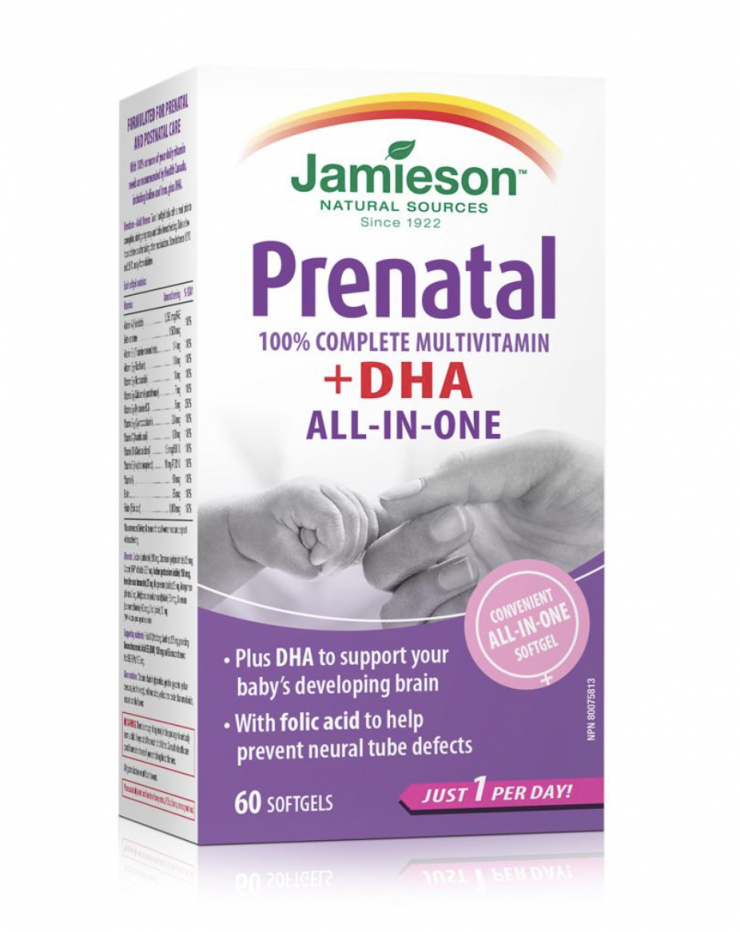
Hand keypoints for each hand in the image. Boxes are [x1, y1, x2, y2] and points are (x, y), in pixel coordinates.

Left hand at [229, 477, 380, 577]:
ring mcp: (339, 491)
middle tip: (323, 568)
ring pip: (365, 521)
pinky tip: (342, 555)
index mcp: (304, 492)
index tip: (314, 562)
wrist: (257, 522)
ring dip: (352, 549)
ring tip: (329, 561)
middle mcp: (325, 486)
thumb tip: (331, 568)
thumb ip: (306, 567)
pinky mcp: (348, 501)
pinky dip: (361, 543)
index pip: (332, 519)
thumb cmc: (263, 535)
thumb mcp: (277, 555)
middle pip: (354, 519)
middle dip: (344, 552)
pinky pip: (368, 522)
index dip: (331, 547)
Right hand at [363, 431, 603, 621]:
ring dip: (423, 592)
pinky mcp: (492, 622)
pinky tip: (491, 595)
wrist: (631, 518)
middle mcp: (447, 549)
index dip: (392, 523)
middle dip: (410, 550)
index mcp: (447, 503)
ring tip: (472, 567)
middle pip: (382, 569)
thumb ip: (460, 473)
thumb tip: (392, 498)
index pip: (384, 523)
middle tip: (462, 526)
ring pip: (400, 612)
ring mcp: (466, 588)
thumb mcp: (529, 457)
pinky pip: (444, 637)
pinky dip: (454, 621)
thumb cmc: (585, 478)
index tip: (443, 509)